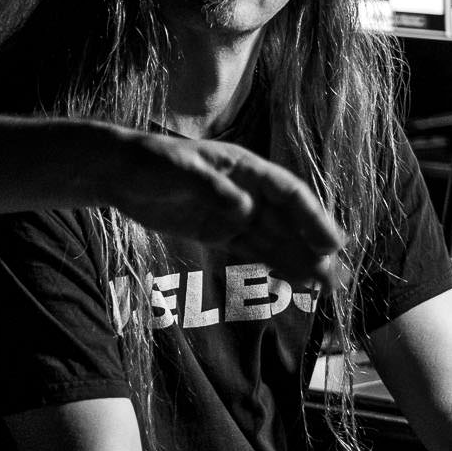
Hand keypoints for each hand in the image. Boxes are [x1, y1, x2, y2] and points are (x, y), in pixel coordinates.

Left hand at [116, 133, 346, 288]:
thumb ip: (212, 189)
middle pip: (287, 221)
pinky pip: (248, 251)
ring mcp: (232, 213)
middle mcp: (245, 191)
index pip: (288, 194)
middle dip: (311, 249)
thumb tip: (245, 210)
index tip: (331, 244)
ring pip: (272, 240)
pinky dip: (268, 266)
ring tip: (321, 288)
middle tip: (334, 279)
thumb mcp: (179, 170)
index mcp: (244, 168)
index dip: (312, 219)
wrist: (117, 173)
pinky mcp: (215, 232)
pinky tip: (287, 282)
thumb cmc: (149, 162)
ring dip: (296, 262)